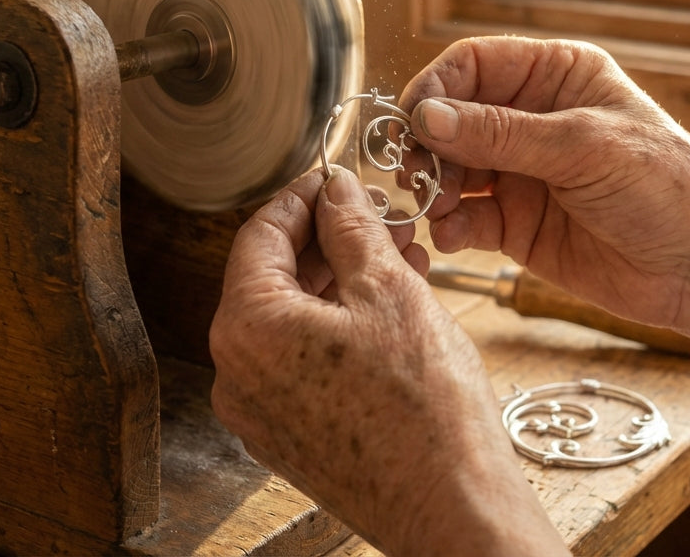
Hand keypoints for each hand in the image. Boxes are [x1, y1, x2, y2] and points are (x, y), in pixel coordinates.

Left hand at [209, 167, 566, 555]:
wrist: (453, 509)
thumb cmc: (425, 407)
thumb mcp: (390, 290)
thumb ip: (352, 229)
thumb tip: (336, 190)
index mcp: (247, 328)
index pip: (259, 234)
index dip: (301, 197)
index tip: (334, 180)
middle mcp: (236, 374)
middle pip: (271, 278)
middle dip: (328, 241)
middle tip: (380, 219)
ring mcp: (259, 412)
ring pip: (290, 321)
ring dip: (339, 284)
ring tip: (400, 261)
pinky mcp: (288, 438)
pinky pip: (300, 363)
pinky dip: (336, 329)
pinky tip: (388, 314)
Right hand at [400, 36, 689, 329]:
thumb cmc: (668, 187)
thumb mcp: (582, 147)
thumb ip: (499, 133)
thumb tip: (425, 117)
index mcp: (557, 77)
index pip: (473, 65)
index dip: (435, 89)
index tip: (410, 122)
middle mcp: (533, 119)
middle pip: (451, 118)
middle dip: (427, 144)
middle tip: (414, 173)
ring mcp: (522, 173)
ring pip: (451, 169)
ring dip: (433, 187)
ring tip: (435, 207)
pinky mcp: (517, 224)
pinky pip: (465, 217)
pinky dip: (450, 225)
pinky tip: (453, 237)